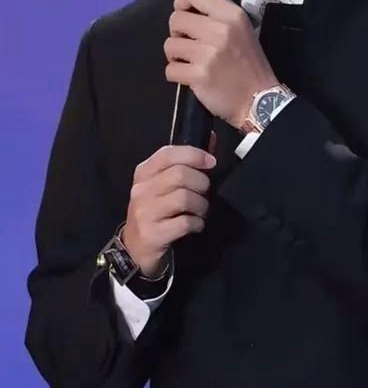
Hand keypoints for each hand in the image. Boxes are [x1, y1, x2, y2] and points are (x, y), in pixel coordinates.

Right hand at [121, 134, 216, 276]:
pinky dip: (197, 223)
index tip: (211, 162)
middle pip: (180, 174)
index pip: (168, 153)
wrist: (135, 249)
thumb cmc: (155, 211)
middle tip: (204, 193)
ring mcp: (145, 212)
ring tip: (200, 211)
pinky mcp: (152, 234)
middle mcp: (141, 190)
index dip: (193, 154)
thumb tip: (212, 138)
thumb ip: (185, 162)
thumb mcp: (163, 184)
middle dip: (201, 183)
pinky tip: (195, 225)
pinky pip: (185, 223)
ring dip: (201, 205)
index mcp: (143, 172)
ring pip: (185, 198)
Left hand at [164, 0, 278, 128]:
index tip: (186, 16)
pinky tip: (191, 76)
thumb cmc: (249, 64)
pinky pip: (170, 69)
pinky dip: (177, 75)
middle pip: (175, 19)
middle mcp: (220, 29)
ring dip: (176, 55)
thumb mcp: (242, 29)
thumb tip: (187, 10)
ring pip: (169, 45)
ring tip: (191, 62)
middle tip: (190, 44)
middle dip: (178, 33)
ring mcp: (208, 53)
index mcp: (231, 14)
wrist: (259, 99)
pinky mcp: (199, 75)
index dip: (181, 3)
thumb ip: (217, 16)